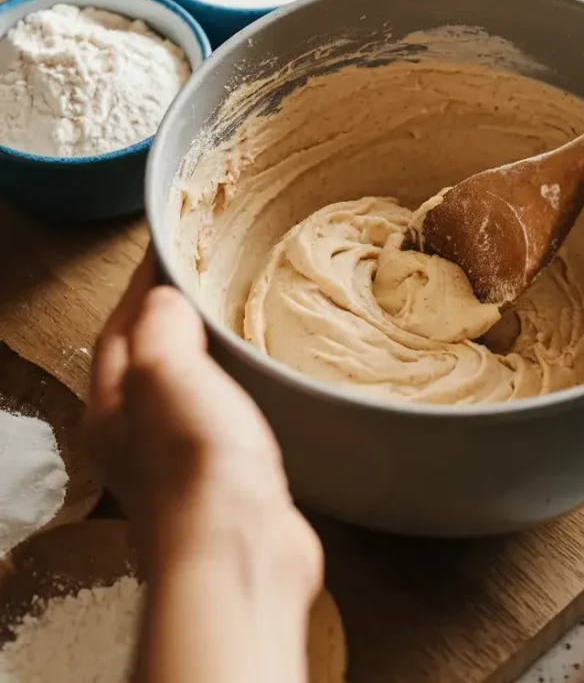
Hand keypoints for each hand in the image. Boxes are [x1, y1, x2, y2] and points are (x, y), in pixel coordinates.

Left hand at [88, 249, 321, 590]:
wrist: (240, 551)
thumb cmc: (197, 464)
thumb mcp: (166, 373)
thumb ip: (159, 325)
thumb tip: (164, 298)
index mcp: (113, 406)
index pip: (119, 325)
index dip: (142, 282)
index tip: (169, 244)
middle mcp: (137, 435)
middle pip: (147, 356)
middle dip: (169, 314)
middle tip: (204, 275)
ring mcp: (180, 458)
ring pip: (186, 385)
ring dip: (204, 350)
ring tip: (233, 316)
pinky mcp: (224, 476)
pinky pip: (222, 411)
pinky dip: (234, 384)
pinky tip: (258, 379)